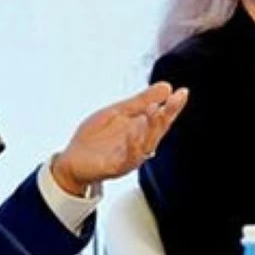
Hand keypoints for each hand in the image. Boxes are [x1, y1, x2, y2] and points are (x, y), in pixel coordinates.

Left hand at [50, 83, 187, 192]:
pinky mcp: (115, 167)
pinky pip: (127, 159)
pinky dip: (132, 146)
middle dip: (167, 115)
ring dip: (151, 128)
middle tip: (174, 99)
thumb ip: (141, 101)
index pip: (162, 118)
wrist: (72, 160)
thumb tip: (167, 86)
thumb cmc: (96, 137)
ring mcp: (128, 157)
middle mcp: (139, 145)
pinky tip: (133, 133)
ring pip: (146, 145)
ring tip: (153, 110)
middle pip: (158, 131)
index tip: (182, 92)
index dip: (173, 106)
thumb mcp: (119, 112)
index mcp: (141, 131)